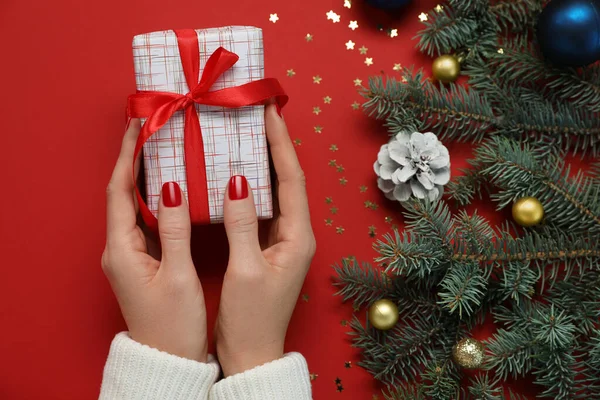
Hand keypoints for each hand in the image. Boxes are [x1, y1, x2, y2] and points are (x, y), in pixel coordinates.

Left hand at [101, 119, 207, 361]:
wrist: (167, 361)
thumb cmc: (173, 325)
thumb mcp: (178, 276)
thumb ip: (175, 230)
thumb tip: (173, 187)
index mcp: (122, 250)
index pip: (118, 190)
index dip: (126, 156)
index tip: (137, 126)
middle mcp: (120, 249)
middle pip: (123, 193)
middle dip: (135, 159)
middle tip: (154, 130)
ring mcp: (130, 256)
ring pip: (135, 206)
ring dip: (146, 177)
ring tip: (165, 150)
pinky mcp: (144, 262)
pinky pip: (147, 221)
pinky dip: (158, 199)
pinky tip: (175, 189)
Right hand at [215, 104, 315, 375]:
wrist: (252, 352)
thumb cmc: (252, 318)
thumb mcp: (246, 270)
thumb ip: (242, 224)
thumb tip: (236, 181)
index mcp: (298, 236)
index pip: (292, 179)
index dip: (281, 143)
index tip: (269, 112)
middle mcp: (295, 233)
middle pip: (286, 179)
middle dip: (274, 145)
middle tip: (257, 114)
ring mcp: (282, 240)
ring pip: (273, 191)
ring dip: (261, 162)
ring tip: (246, 133)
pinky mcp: (266, 247)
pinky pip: (260, 207)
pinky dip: (249, 186)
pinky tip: (233, 173)